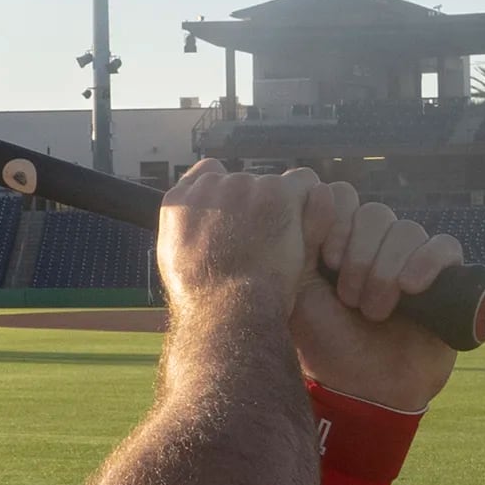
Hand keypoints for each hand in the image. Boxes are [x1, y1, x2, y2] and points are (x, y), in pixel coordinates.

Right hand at [154, 161, 308, 322]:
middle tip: (266, 241)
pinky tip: (308, 232)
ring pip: (274, 184)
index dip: (229, 195)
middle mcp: (210, 186)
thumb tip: (195, 215)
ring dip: (282, 208)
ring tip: (284, 245)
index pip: (209, 174)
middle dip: (257, 206)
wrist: (228, 310)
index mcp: (179, 201)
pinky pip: (304, 183)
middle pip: (245, 181)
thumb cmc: (204, 299)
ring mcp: (243, 186)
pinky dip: (312, 205)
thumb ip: (183, 228)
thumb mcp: (172, 260)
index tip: (241, 216)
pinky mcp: (276, 193)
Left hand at [287, 185, 463, 412]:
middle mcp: (376, 245)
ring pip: (407, 230)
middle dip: (360, 258)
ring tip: (374, 311)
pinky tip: (412, 288)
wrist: (363, 389)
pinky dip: (427, 262)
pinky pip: (445, 246)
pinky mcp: (445, 277)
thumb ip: (301, 239)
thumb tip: (320, 189)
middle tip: (349, 299)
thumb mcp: (297, 289)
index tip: (328, 261)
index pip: (344, 198)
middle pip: (375, 213)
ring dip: (386, 271)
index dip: (338, 223)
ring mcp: (411, 259)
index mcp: (339, 241)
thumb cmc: (326, 343)